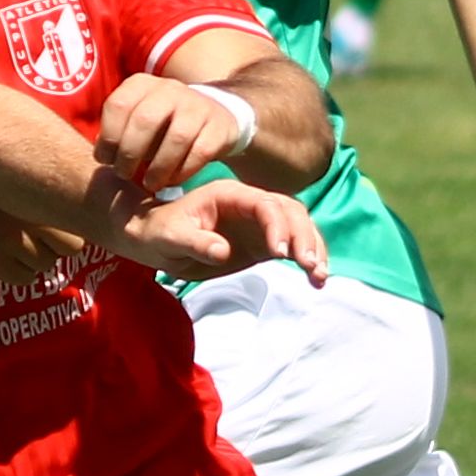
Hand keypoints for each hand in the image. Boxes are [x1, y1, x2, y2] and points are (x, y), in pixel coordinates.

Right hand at [0, 182, 69, 287]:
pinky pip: (24, 279)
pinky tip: (0, 254)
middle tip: (32, 236)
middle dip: (55, 247)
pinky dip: (16, 272)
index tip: (49, 226)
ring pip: (45, 265)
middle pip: (68, 250)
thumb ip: (49, 194)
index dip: (67, 232)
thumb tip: (89, 222)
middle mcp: (29, 219)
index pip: (78, 230)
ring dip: (33, 259)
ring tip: (10, 240)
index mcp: (37, 196)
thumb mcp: (16, 182)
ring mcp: (11, 241)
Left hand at [91, 71, 248, 192]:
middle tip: (124, 174)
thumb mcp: (137, 116)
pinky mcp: (218, 125)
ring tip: (149, 184)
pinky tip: (172, 181)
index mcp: (142, 84)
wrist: (213, 112)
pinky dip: (183, 171)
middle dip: (130, 153)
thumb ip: (118, 130)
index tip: (106, 160)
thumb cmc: (163, 122)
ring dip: (158, 167)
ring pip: (176, 138)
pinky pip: (200, 151)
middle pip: (145, 121)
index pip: (118, 105)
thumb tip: (102, 155)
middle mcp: (170, 89)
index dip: (107, 137)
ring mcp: (197, 105)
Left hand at [118, 179, 326, 284]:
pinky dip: (308, 260)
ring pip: (298, 228)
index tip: (281, 254)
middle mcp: (251, 204)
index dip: (277, 226)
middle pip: (290, 212)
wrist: (158, 239)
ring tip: (318, 276)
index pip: (264, 204)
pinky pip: (293, 247)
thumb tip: (222, 251)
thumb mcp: (171, 237)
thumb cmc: (161, 232)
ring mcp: (260, 223)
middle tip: (309, 266)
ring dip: (313, 249)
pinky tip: (316, 280)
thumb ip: (195, 242)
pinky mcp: (263, 243)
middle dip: (304, 237)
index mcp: (230, 195)